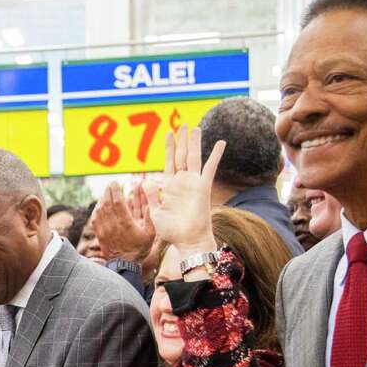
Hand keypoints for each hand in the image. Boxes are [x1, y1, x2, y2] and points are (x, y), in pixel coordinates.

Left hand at [92, 182, 155, 262]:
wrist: (125, 265)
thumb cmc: (139, 249)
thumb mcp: (150, 234)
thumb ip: (150, 217)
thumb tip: (151, 203)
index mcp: (125, 222)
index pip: (117, 201)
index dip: (115, 190)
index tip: (116, 182)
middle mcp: (113, 224)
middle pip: (107, 202)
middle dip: (108, 191)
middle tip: (111, 184)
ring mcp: (104, 229)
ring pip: (100, 209)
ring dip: (102, 198)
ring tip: (107, 193)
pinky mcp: (99, 234)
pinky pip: (95, 218)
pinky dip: (97, 209)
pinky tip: (100, 205)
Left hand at [144, 124, 223, 254]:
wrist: (187, 241)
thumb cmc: (172, 231)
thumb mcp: (155, 213)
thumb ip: (151, 196)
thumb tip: (146, 181)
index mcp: (170, 186)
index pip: (169, 162)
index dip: (169, 148)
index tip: (168, 134)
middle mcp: (182, 182)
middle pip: (181, 155)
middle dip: (182, 140)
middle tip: (183, 125)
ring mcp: (193, 183)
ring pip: (193, 157)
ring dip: (194, 142)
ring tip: (195, 127)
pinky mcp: (203, 187)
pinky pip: (210, 167)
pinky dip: (215, 155)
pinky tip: (221, 142)